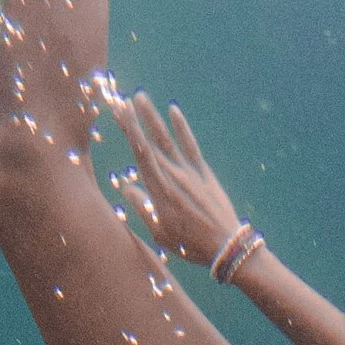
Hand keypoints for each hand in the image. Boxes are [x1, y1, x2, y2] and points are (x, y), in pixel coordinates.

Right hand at [106, 87, 244, 270]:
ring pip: (167, 140)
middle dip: (135, 121)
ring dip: (153, 118)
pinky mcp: (204, 173)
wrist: (225, 246)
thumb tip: (127, 188)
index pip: (140, 154)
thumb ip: (142, 208)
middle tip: (122, 100)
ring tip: (142, 98)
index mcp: (159, 191)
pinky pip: (191, 146)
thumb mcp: (160, 233)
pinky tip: (173, 111)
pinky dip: (182, 128)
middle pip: (150, 143)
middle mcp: (173, 176)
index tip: (119, 113)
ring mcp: (190, 172)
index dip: (129, 131)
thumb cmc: (190, 245)